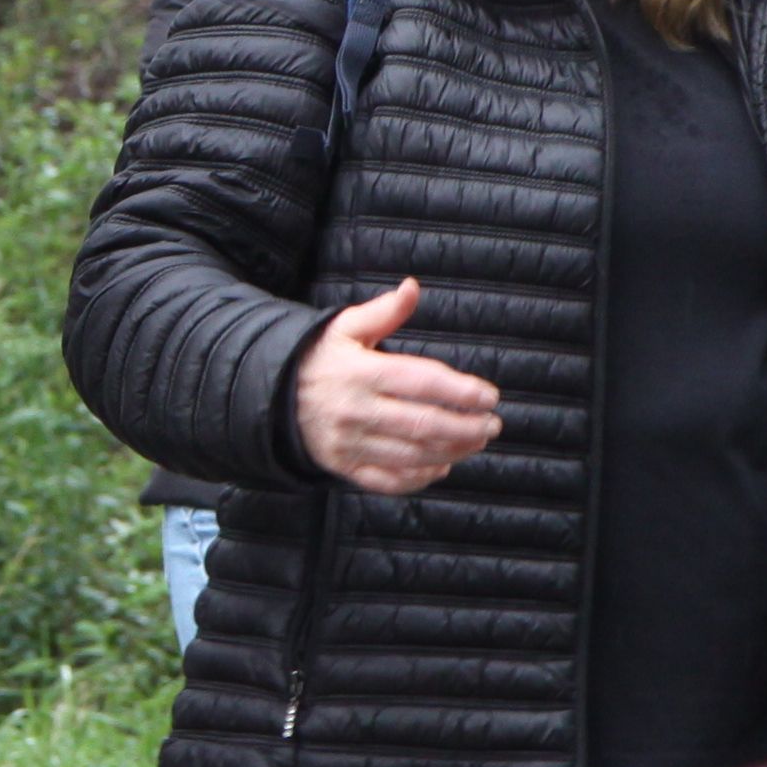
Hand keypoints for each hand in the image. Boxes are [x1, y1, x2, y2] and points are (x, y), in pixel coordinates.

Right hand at [291, 280, 501, 495]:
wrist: (274, 394)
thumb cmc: (320, 357)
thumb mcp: (345, 327)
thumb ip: (384, 311)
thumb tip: (412, 287)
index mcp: (361, 372)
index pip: (421, 382)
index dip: (460, 391)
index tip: (489, 396)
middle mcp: (356, 410)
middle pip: (422, 425)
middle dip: (465, 427)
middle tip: (493, 425)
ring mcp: (350, 443)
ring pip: (411, 456)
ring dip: (452, 452)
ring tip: (476, 441)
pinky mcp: (344, 466)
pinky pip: (388, 480)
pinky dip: (419, 478)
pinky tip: (442, 465)